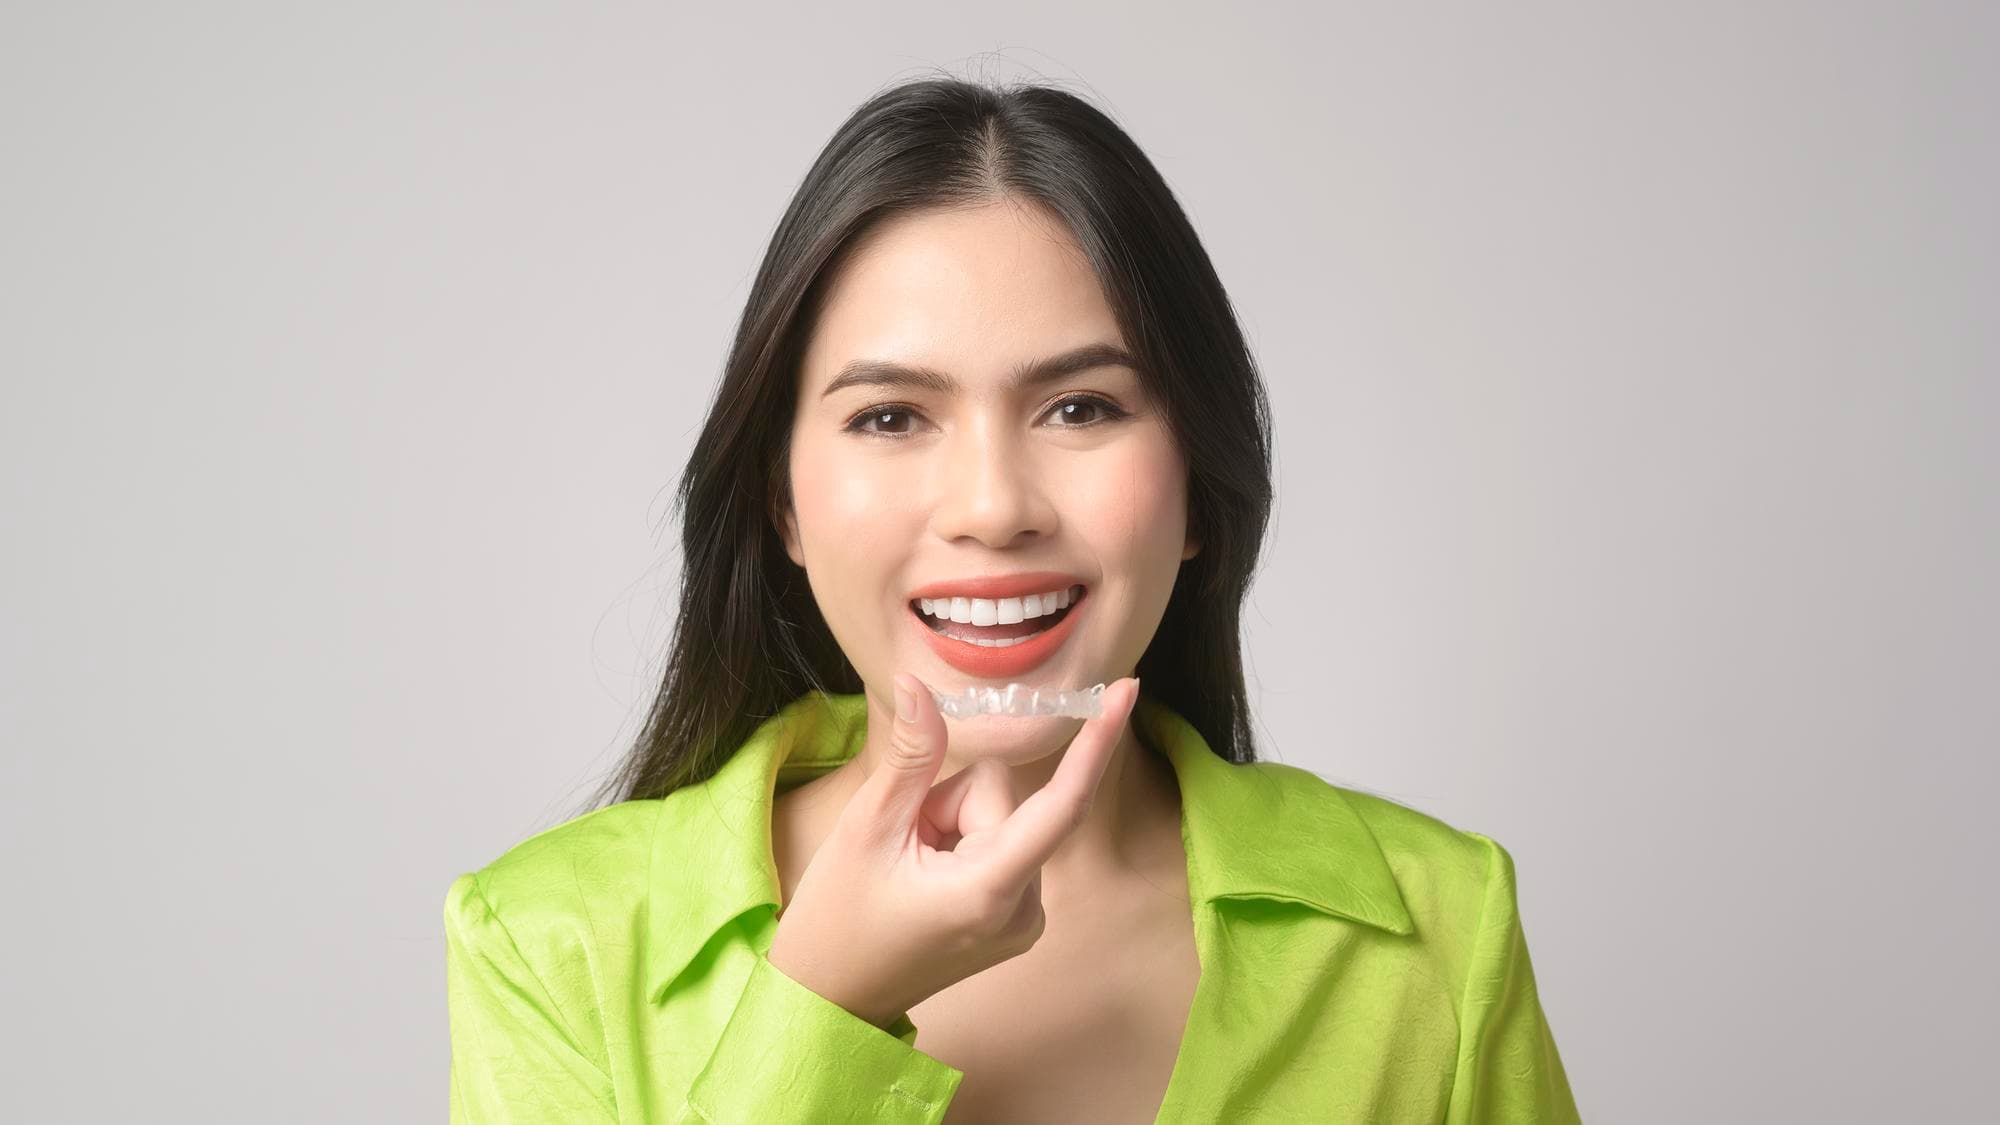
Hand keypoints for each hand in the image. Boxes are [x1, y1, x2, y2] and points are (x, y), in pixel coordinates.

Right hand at [765, 672, 1141, 1028]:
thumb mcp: (866, 828)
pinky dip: (962, 844)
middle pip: (1004, 799)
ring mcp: (1024, 919)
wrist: (830, 999)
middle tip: (901, 845)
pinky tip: (926, 878)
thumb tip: (920, 685)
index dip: (1096, 743)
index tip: (1126, 691)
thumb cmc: (838, 920)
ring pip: (999, 819)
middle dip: (950, 801)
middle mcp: (1024, 909)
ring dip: (951, 825)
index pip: (1064, 804)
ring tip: (908, 868)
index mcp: (991, 890)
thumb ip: (911, 756)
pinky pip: (1001, 845)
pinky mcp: (1017, 919)